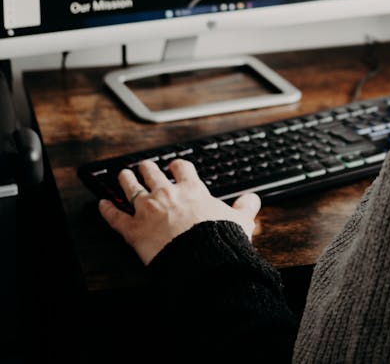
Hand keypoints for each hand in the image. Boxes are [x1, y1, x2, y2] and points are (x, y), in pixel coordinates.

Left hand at [98, 158, 261, 265]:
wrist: (199, 259)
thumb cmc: (218, 239)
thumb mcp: (240, 221)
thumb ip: (245, 207)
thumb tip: (253, 200)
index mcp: (191, 189)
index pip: (182, 168)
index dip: (177, 165)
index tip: (175, 165)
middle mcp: (167, 194)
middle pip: (152, 173)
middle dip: (146, 168)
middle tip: (143, 166)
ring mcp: (147, 210)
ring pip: (130, 188)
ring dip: (125, 180)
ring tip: (122, 175)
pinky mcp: (133, 229)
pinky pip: (115, 216)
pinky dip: (106, 210)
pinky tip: (101, 204)